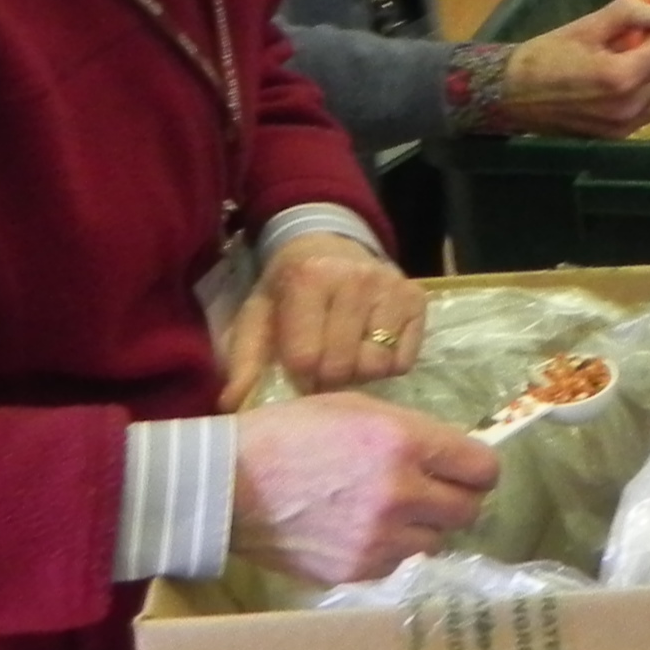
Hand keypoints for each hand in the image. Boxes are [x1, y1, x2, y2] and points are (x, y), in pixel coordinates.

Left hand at [217, 229, 424, 408]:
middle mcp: (355, 278)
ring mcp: (391, 287)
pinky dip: (386, 365)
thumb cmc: (289, 287)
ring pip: (377, 365)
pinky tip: (370, 348)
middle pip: (343, 365)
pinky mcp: (416, 299)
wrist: (328, 245)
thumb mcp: (258, 315)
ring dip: (359, 372)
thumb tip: (233, 404)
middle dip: (328, 377)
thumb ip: (244, 359)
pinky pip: (404, 361)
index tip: (296, 367)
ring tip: (346, 357)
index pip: (306, 357)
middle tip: (322, 367)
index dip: (298, 374)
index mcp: (309, 278)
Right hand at [227, 392, 500, 586]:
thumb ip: (410, 432)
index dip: (476, 468)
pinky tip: (359, 531)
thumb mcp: (354, 408)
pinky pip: (397, 562)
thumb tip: (450, 455)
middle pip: (468, 510)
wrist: (225, 485)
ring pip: (436, 541)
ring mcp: (379, 539)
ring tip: (387, 511)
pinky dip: (389, 549)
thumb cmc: (288, 433)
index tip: (462, 469)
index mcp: (403, 443)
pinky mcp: (357, 571)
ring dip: (422, 527)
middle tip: (431, 491)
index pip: (482, 469)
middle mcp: (401, 493)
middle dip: (455, 499)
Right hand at [492, 0, 649, 139]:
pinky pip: (647, 115)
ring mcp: (623, 127)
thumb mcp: (586, 26)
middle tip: (630, 50)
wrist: (513, 93)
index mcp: (621, 77)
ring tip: (626, 69)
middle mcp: (628, 107)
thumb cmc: (547, 55)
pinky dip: (643, 100)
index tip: (633, 36)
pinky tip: (620, 89)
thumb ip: (628, 14)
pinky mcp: (616, 138)